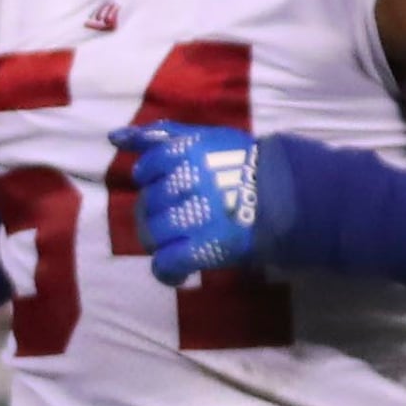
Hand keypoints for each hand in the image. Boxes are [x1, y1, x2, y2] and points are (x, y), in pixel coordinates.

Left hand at [111, 120, 278, 282]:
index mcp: (184, 151)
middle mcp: (184, 180)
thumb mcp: (206, 137)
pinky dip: (169, 271)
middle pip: (147, 205)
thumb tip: (113, 137)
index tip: (178, 188)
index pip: (146, 170)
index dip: (156, 182)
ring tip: (185, 241)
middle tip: (184, 218)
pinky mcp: (202, 247)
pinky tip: (182, 271)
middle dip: (159, 214)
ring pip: (153, 235)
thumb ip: (161, 135)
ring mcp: (192, 216)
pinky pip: (166, 264)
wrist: (291, 195)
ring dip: (164, 243)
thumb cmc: (247, 164)